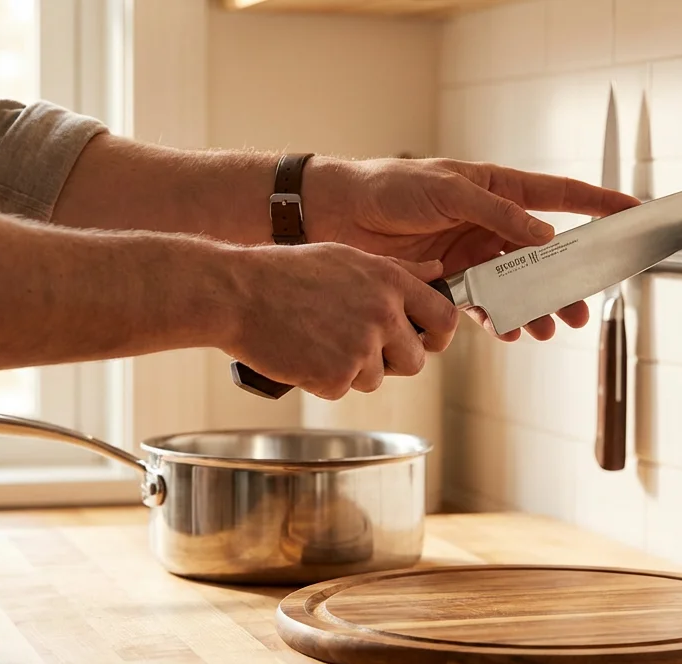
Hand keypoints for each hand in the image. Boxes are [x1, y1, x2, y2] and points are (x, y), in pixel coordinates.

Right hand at [222, 242, 457, 399]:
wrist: (237, 294)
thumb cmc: (285, 272)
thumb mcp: (347, 257)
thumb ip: (398, 268)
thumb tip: (436, 269)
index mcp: (389, 282)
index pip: (444, 318)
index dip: (438, 336)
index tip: (424, 340)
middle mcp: (382, 315)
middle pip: (416, 361)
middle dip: (393, 362)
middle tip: (359, 348)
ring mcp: (360, 348)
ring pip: (376, 379)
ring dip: (353, 371)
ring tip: (320, 343)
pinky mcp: (336, 377)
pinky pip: (343, 390)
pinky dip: (324, 381)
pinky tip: (304, 355)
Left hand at [303, 157, 639, 340]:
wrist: (338, 214)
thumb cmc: (389, 187)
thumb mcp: (448, 190)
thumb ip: (498, 215)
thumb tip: (544, 237)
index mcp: (497, 189)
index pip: (560, 195)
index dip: (599, 203)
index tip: (636, 211)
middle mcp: (491, 223)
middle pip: (544, 256)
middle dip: (566, 282)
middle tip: (581, 307)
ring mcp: (472, 255)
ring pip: (517, 287)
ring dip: (535, 308)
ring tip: (550, 328)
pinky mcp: (449, 283)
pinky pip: (484, 305)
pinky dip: (499, 320)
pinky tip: (511, 331)